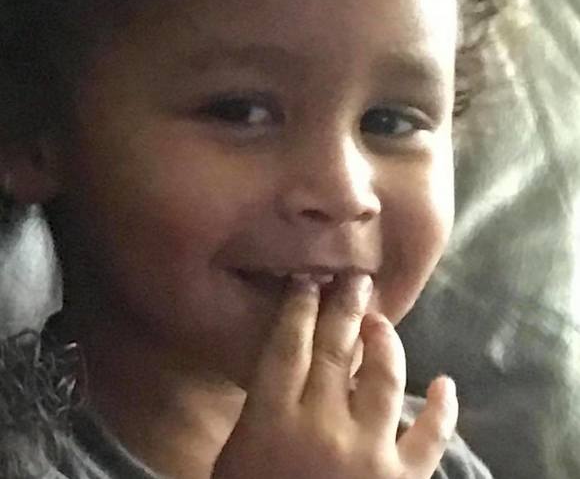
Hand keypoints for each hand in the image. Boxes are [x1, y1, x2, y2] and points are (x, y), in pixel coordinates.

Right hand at [213, 276, 457, 478]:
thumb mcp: (237, 458)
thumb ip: (259, 412)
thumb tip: (282, 367)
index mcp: (273, 419)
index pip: (287, 345)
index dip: (298, 307)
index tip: (309, 280)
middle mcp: (321, 424)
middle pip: (335, 349)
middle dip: (344, 306)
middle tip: (354, 277)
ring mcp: (367, 451)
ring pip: (384, 377)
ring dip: (385, 341)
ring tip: (380, 320)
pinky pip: (430, 437)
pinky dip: (443, 409)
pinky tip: (446, 384)